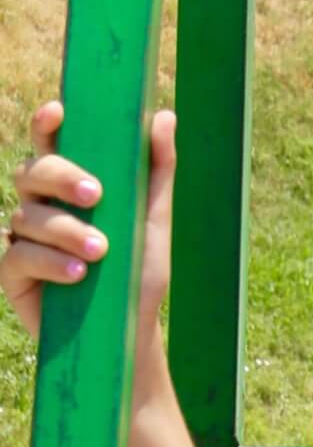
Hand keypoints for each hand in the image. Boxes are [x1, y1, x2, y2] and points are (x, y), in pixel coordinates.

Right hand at [1, 98, 175, 346]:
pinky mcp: (13, 273)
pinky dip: (49, 262)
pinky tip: (77, 274)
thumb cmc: (138, 274)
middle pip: (31, 172)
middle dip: (60, 176)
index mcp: (68, 187)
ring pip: (27, 215)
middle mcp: (40, 206)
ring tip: (101, 252)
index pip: (50, 145)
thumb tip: (164, 115)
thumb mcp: (154, 221)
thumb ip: (157, 170)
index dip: (46, 124)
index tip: (59, 112)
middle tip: (95, 195)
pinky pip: (18, 255)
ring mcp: (22, 238)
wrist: (130, 334)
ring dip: (66, 231)